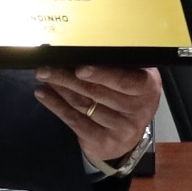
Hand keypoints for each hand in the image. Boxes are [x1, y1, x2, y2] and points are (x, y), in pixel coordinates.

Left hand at [31, 65, 160, 165]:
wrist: (128, 136)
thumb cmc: (128, 96)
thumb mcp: (132, 77)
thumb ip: (117, 64)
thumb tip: (82, 48)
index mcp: (147, 87)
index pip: (124, 81)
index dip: (102, 74)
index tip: (80, 68)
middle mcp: (138, 110)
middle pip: (97, 92)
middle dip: (68, 77)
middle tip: (47, 67)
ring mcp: (121, 129)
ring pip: (83, 104)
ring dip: (60, 89)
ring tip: (44, 76)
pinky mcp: (103, 141)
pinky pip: (75, 121)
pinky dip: (56, 106)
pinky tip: (43, 94)